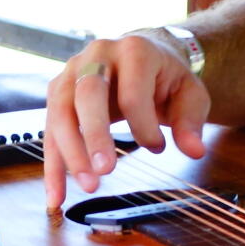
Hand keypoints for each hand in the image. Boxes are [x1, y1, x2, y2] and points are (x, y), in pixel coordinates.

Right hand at [42, 31, 210, 208]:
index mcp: (134, 50)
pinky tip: (57, 195)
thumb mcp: (190, 93)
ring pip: (61, 111)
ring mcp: (72, 71)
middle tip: (105, 171)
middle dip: (94, 134)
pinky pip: (50, 129)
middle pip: (88, 93)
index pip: (132, 92)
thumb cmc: (166, 78)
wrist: (144, 55)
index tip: (158, 149)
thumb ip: (191, 121)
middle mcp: (97, 55)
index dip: (144, 125)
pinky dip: (53, 165)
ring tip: (88, 186)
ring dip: (70, 152)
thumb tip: (194, 151)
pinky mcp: (58, 92)